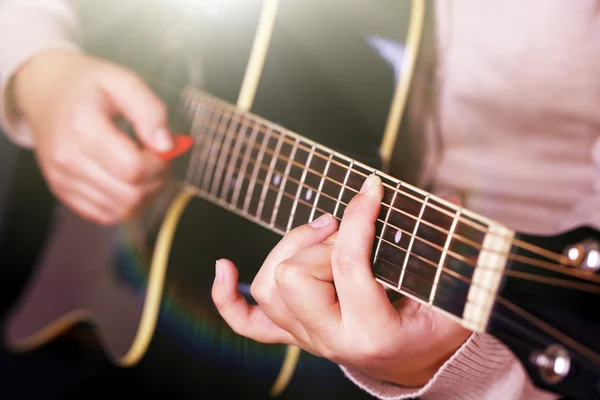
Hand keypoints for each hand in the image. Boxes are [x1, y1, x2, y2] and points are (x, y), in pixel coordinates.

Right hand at [11, 49, 172, 224]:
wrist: (45, 91)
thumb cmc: (88, 85)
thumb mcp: (123, 81)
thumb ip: (150, 110)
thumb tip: (167, 145)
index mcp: (83, 126)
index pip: (133, 168)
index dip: (160, 164)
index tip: (164, 149)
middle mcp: (67, 158)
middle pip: (130, 194)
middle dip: (157, 181)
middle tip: (160, 161)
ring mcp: (62, 179)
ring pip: (121, 210)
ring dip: (145, 195)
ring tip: (145, 169)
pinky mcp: (62, 192)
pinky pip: (105, 215)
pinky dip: (125, 204)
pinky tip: (128, 182)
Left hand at [212, 175, 470, 386]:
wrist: (418, 363)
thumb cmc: (436, 330)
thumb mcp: (452, 296)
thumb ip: (448, 249)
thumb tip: (448, 199)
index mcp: (372, 333)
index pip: (348, 263)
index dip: (358, 217)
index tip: (372, 189)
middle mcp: (330, 339)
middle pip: (293, 276)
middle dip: (320, 241)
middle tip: (346, 226)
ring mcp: (306, 338)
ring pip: (268, 287)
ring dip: (289, 249)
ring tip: (321, 231)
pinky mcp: (294, 335)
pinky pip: (248, 322)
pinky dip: (228, 297)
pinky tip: (223, 268)